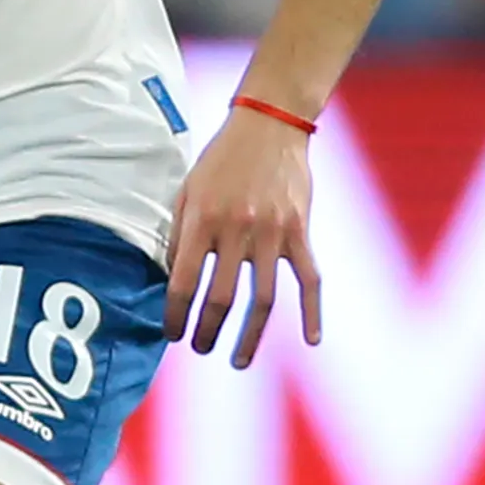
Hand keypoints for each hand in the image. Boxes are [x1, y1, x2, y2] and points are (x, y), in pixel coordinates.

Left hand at [164, 107, 321, 367]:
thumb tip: (171, 280)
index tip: (172, 333)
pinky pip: (310, 279)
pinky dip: (312, 312)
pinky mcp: (300, 231)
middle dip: (208, 331)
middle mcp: (236, 230)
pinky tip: (312, 340)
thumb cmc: (221, 159)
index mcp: (202, 220)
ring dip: (249, 336)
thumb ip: (179, 234)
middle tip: (200, 347)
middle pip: (222, 298)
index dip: (175, 314)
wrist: (269, 124)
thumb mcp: (188, 190)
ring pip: (263, 299)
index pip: (183, 282)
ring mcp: (272, 233)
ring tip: (238, 360)